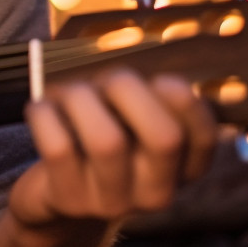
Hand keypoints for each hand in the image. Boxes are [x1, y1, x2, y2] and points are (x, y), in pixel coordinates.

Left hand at [0, 70, 216, 246]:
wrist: (55, 201)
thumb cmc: (96, 143)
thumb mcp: (129, 124)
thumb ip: (143, 95)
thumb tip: (138, 46)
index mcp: (180, 169)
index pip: (205, 135)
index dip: (186, 100)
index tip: (159, 79)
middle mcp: (155, 192)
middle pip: (164, 137)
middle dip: (130, 90)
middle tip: (106, 79)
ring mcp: (112, 201)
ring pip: (107, 141)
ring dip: (82, 99)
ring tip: (69, 93)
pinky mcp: (68, 199)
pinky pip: (58, 148)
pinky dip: (45, 114)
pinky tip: (42, 109)